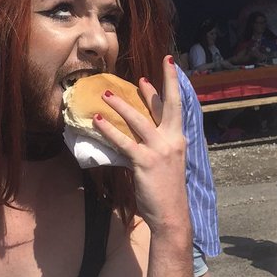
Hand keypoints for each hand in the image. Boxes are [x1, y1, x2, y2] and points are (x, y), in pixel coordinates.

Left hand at [94, 55, 187, 233]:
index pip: (177, 106)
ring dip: (121, 105)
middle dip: (164, 82)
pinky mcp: (145, 161)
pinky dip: (109, 130)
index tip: (167, 66)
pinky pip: (124, 142)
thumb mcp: (167, 162)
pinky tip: (97, 121)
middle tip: (159, 63)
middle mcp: (172, 140)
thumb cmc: (166, 190)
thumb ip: (155, 145)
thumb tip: (136, 133)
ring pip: (139, 120)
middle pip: (169, 105)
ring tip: (105, 94)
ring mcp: (159, 150)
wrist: (172, 214)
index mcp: (179, 139)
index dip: (172, 85)